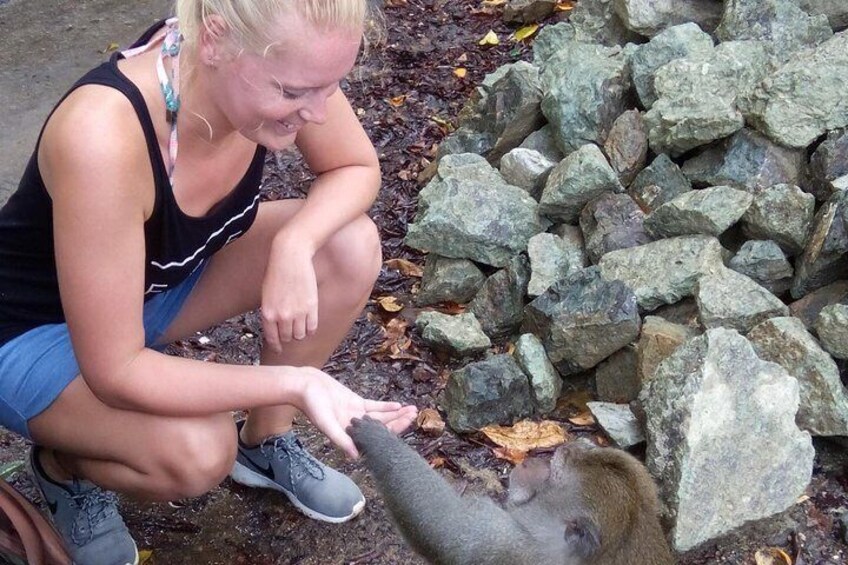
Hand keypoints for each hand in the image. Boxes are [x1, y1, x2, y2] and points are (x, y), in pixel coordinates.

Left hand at [261, 240, 317, 351]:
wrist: (291, 257)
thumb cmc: (277, 272)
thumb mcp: (266, 295)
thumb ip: (270, 313)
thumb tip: (276, 327)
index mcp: (267, 313)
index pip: (272, 338)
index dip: (276, 346)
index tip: (279, 349)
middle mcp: (282, 316)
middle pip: (287, 338)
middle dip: (289, 336)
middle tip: (291, 330)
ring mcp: (298, 313)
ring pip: (300, 335)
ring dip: (300, 332)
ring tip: (300, 325)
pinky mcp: (311, 307)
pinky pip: (312, 328)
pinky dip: (310, 328)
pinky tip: (309, 323)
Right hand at [293, 366, 417, 458]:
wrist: (303, 385)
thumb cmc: (311, 405)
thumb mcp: (326, 423)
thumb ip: (340, 440)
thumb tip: (355, 457)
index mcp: (347, 436)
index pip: (374, 438)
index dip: (390, 434)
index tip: (405, 427)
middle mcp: (354, 427)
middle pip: (380, 427)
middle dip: (398, 422)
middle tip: (414, 415)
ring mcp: (355, 415)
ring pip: (379, 417)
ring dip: (395, 414)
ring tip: (412, 410)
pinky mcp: (354, 402)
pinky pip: (373, 406)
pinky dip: (385, 407)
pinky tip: (398, 405)